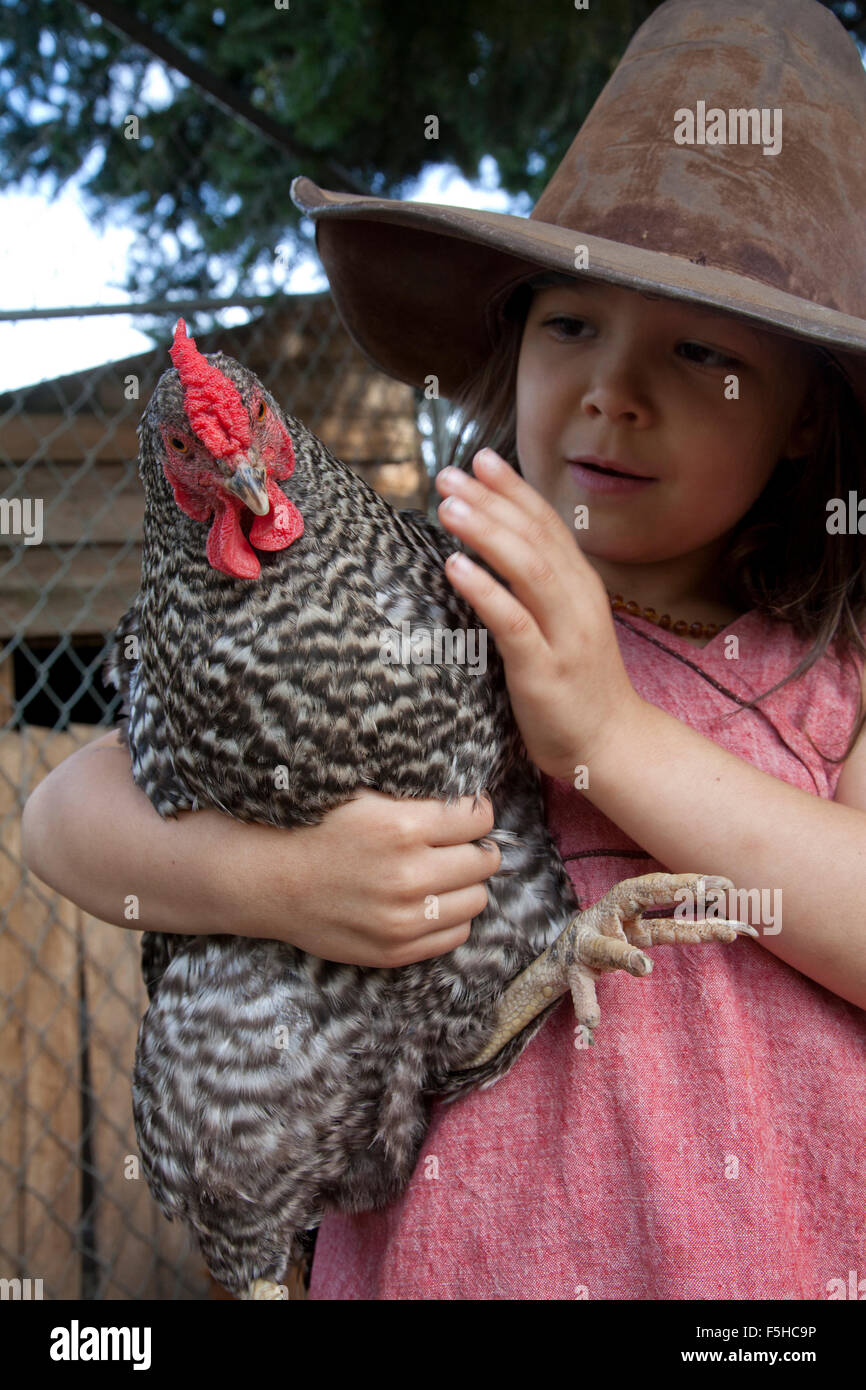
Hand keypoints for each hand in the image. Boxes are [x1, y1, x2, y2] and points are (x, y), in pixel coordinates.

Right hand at [252, 789, 501, 966]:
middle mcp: (408, 875)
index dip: (476, 812)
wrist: (269, 882)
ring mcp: (403, 918)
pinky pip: (456, 933)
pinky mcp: (396, 950)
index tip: (467, 813)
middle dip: (475, 847)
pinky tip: (428, 901)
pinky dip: (450, 916)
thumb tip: (468, 798)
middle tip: (457, 843)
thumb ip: (416, 797)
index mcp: (402, 827)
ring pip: (477, 899)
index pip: (478, 818)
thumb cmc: (314, 828)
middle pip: (484, 861)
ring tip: (442, 873)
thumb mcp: (364, 796)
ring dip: (465, 884)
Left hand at [435, 448, 643, 780]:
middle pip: (535, 538)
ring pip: (529, 571)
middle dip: (492, 501)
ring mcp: (565, 636)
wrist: (611, 744)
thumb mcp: (563, 625)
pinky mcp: (546, 671)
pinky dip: (485, 591)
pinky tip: (455, 567)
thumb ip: (538, 589)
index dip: (514, 490)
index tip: (479, 459)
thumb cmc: (577, 685)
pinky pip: (514, 623)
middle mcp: (578, 603)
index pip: (548, 526)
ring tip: (448, 507)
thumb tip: (494, 550)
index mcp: (581, 588)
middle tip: (448, 475)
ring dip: (487, 534)